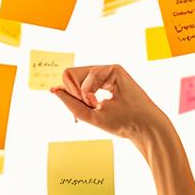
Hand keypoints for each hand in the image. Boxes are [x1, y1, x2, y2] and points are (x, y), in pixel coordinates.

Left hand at [50, 65, 170, 142]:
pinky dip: (88, 91)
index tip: (80, 112)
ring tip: (96, 106)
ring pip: (74, 74)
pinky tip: (99, 102)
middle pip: (68, 74)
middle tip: (88, 107)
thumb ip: (71, 102)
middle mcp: (101, 75)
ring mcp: (108, 70)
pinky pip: (90, 74)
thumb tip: (53, 89)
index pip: (70, 81)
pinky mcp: (115, 68)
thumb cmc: (120, 123)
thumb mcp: (89, 114)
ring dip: (81, 95)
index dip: (69, 95)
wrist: (141, 126)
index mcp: (96, 85)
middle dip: (72, 93)